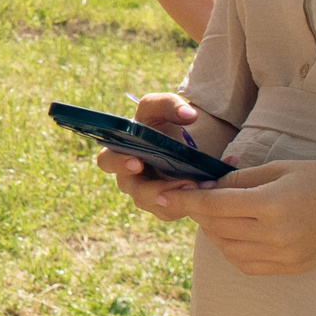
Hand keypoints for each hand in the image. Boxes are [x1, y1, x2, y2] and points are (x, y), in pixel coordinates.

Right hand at [95, 92, 215, 216]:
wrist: (183, 140)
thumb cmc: (161, 122)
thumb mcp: (162, 107)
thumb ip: (170, 104)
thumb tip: (188, 114)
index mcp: (120, 152)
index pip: (107, 162)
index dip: (119, 164)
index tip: (138, 162)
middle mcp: (130, 177)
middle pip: (135, 192)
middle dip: (153, 191)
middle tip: (175, 185)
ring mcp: (148, 195)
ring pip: (158, 205)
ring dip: (177, 198)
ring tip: (197, 185)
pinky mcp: (167, 205)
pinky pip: (175, 210)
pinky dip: (191, 202)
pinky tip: (208, 187)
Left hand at [159, 160, 315, 275]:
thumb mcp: (280, 169)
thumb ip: (240, 180)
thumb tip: (206, 188)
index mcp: (271, 205)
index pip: (212, 206)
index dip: (183, 200)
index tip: (160, 195)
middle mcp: (276, 236)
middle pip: (216, 228)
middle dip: (197, 212)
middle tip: (192, 195)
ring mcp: (284, 257)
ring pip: (227, 249)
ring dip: (213, 231)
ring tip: (215, 212)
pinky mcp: (291, 269)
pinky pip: (246, 264)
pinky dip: (232, 249)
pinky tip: (234, 232)